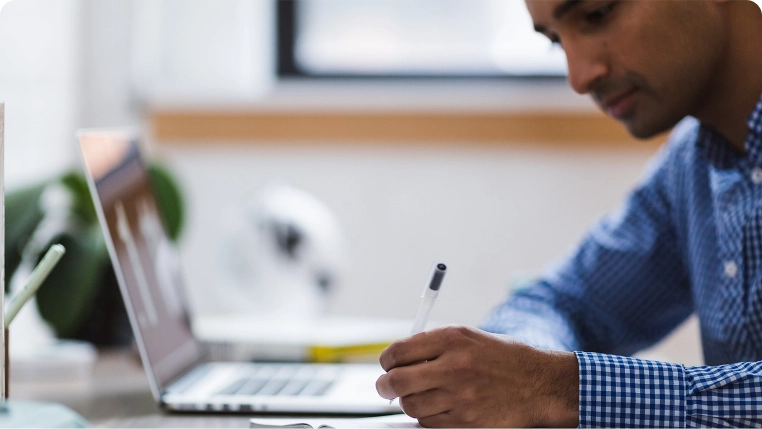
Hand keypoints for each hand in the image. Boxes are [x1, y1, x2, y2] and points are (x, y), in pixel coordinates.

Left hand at [376, 326, 578, 428]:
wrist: (539, 384)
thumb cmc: (504, 359)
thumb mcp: (469, 337)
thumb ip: (434, 344)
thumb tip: (399, 358)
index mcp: (452, 339)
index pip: (399, 351)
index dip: (387, 360)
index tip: (387, 365)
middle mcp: (454, 366)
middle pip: (397, 381)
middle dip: (385, 386)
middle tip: (386, 386)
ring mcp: (460, 396)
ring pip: (410, 405)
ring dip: (409, 402)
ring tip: (420, 395)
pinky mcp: (466, 421)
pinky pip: (429, 423)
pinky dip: (427, 416)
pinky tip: (439, 406)